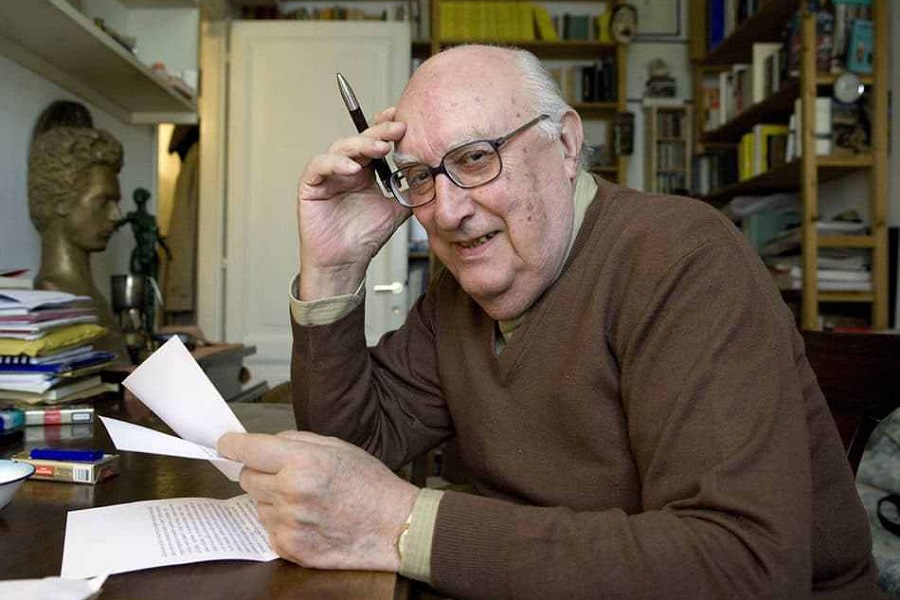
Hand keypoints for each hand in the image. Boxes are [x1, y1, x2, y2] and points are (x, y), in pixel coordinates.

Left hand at [218, 430, 417, 571]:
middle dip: (260, 471)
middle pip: (247, 477)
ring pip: (258, 504)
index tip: (225, 443)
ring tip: (307, 500)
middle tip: (288, 474)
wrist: (394, 526)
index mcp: (303, 462)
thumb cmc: (370, 484)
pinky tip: (309, 519)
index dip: (232, 444)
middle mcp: (291, 493)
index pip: (249, 449)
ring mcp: (288, 524)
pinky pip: (268, 528)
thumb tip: (264, 443)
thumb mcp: (337, 447)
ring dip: (273, 499)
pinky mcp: (290, 548)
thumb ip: (296, 441)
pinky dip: (282, 522)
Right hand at [296, 108, 410, 298]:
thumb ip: (411, 191)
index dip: (386, 128)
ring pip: (341, 148)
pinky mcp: (310, 185)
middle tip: (398, 129)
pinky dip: (336, 163)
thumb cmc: (365, 238)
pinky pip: (319, 165)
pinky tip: (354, 169)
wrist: (346, 262)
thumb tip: (433, 176)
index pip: (374, 141)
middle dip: (380, 132)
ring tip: (380, 148)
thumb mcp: (397, 210)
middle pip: (360, 139)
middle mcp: (346, 169)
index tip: (405, 120)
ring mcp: (328, 175)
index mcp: (365, 171)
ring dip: (361, 145)